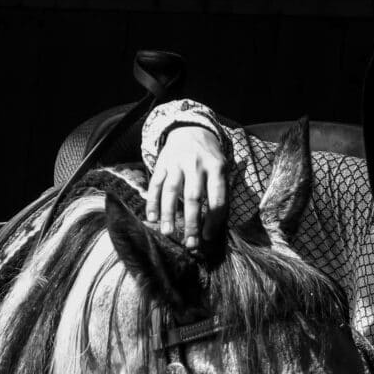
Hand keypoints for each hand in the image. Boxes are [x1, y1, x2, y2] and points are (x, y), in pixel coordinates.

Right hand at [146, 126, 227, 250]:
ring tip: (168, 233)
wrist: (191, 129)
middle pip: (194, 197)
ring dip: (169, 214)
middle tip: (189, 244)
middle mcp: (197, 165)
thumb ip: (220, 193)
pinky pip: (155, 184)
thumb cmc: (210, 159)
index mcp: (217, 168)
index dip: (213, 221)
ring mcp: (177, 163)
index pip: (217, 199)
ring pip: (172, 191)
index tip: (208, 237)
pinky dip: (152, 201)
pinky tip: (151, 218)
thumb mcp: (222, 170)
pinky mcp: (162, 163)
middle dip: (192, 223)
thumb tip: (216, 227)